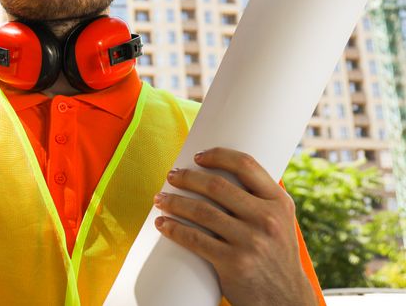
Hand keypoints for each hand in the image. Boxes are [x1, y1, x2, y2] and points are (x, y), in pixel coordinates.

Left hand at [153, 148, 316, 305]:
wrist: (285, 299)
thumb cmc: (276, 256)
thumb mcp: (280, 223)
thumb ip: (259, 200)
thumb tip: (219, 172)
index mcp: (279, 203)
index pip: (246, 165)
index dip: (217, 155)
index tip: (197, 156)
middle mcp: (267, 219)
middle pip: (216, 186)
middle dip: (187, 177)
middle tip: (171, 176)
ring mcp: (251, 241)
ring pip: (201, 211)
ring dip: (174, 201)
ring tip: (160, 198)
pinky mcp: (234, 263)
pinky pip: (195, 239)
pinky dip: (173, 229)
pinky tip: (162, 224)